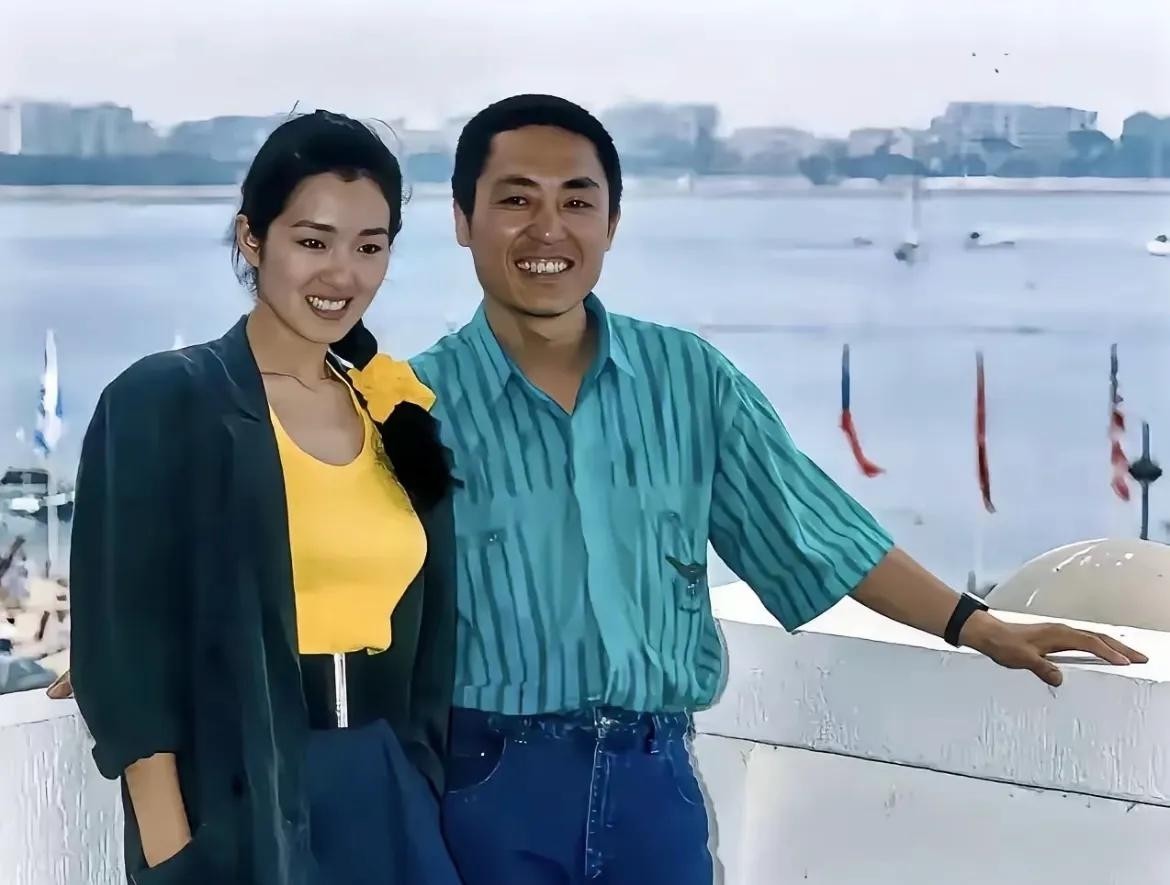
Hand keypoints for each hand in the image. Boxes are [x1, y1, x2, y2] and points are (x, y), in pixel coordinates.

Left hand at [960, 612, 1147, 685]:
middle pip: (1098, 638)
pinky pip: (1083, 640)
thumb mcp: (1022, 659)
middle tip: (1141, 658)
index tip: (1126, 662)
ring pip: (1092, 638)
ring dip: (1112, 646)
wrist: (989, 634)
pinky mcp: (1054, 637)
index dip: (1108, 653)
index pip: (1090, 643)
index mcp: (1058, 635)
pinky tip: (1102, 654)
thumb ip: (1041, 668)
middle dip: (1121, 647)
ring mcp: (1059, 633)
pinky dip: (1098, 646)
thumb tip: (1059, 679)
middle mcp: (1061, 631)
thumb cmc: (1004, 645)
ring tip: (1130, 657)